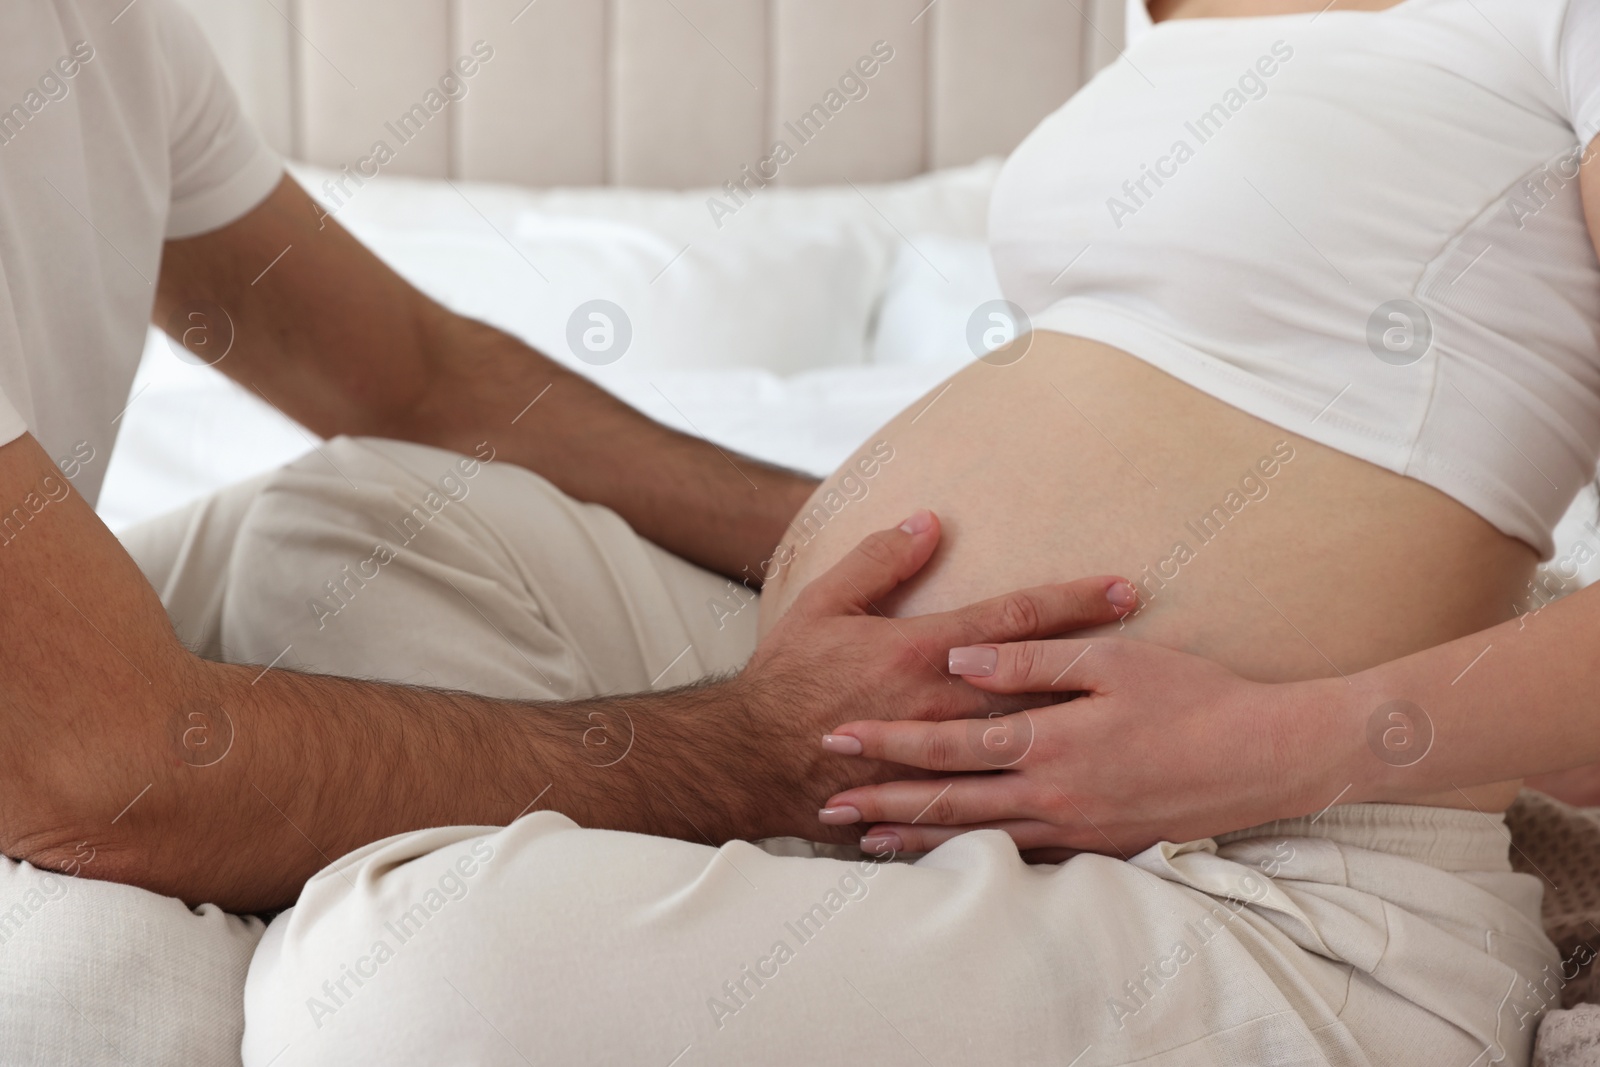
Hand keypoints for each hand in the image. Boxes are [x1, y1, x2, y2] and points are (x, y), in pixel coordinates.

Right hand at [725, 510, 1137, 842]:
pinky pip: (998, 792)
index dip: (1072, 601)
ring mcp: (942, 755)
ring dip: (1083, 721)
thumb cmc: (785, 679)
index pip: (1013, 620)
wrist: (748, 760)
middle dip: (1100, 659)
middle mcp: (942, 704)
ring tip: (1135, 713)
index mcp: (920, 652)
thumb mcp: (823, 604)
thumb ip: (878, 561)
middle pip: (1040, 680)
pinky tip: (1082, 786)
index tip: (1123, 589)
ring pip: (1029, 739)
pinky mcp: (933, 794)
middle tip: (1156, 648)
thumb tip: (930, 522)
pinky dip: (1041, 786)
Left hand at [817, 636, 1345, 856]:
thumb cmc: (1194, 695)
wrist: (1268, 756)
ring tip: (866, 840)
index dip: (891, 741)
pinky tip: (948, 855)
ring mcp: (1076, 827)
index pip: (950, 744)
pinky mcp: (1099, 846)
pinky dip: (974, 856)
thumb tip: (960, 657)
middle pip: (950, 800)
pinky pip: (1021, 855)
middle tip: (827, 805)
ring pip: (978, 837)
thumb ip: (1031, 660)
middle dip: (884, 800)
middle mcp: (1054, 793)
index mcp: (1051, 740)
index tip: (840, 734)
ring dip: (918, 837)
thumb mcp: (1113, 659)